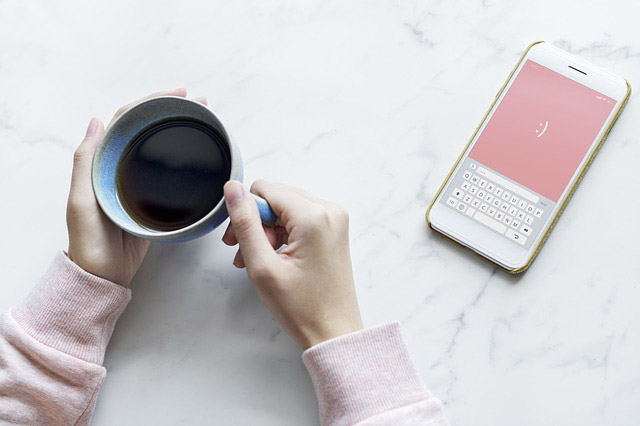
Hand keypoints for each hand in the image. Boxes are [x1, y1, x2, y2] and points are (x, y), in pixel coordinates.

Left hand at [66, 88, 208, 285]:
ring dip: (180, 131)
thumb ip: (86, 162)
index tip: (178, 94)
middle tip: (200, 104)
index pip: (127, 121)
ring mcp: (139, 182)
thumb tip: (97, 120)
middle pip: (148, 130)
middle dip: (173, 112)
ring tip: (206, 121)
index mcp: (104, 162)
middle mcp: (122, 166)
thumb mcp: (82, 199)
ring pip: (160, 148)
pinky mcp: (154, 199)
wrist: (104, 275)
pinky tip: (200, 156)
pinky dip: (183, 159)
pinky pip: (170, 172)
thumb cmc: (90, 239)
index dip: (151, 102)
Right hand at [222, 180, 362, 348]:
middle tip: (246, 254)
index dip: (246, 213)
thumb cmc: (302, 307)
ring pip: (286, 208)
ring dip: (267, 230)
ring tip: (260, 261)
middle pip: (276, 197)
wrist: (334, 330)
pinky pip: (299, 218)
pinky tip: (275, 257)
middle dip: (256, 223)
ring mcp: (335, 219)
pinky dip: (283, 234)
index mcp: (314, 216)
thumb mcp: (262, 266)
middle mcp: (329, 210)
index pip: (265, 190)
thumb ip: (245, 223)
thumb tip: (233, 189)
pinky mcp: (334, 228)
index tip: (239, 242)